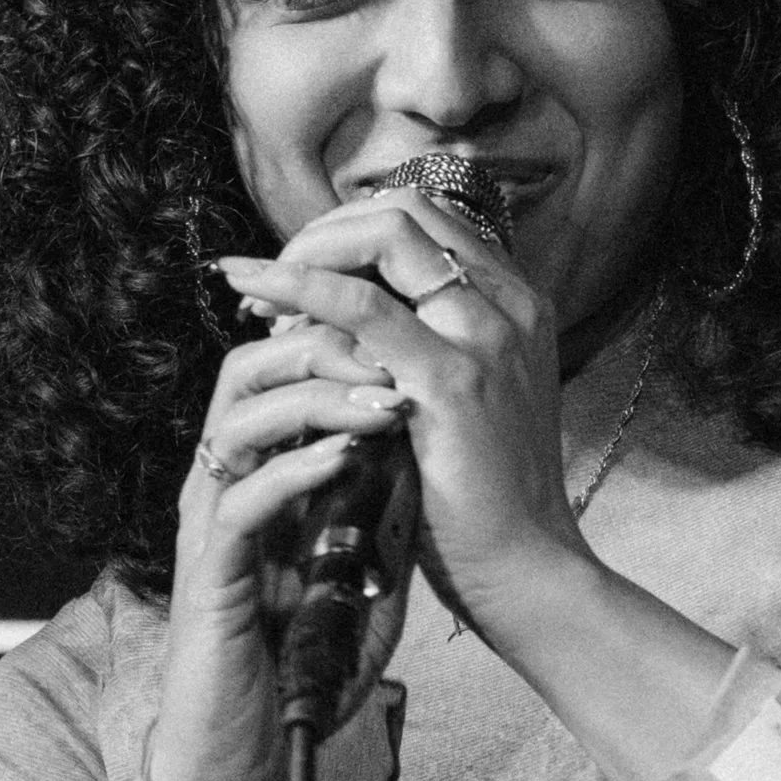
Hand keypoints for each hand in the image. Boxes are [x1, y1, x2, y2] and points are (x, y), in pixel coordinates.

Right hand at [146, 314, 407, 780]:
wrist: (256, 748)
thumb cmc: (308, 658)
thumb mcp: (369, 564)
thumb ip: (389, 504)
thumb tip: (440, 445)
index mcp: (264, 468)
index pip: (284, 367)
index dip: (337, 332)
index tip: (408, 328)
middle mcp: (228, 482)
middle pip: (250, 368)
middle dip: (323, 343)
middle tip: (395, 350)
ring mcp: (212, 525)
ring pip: (236, 420)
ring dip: (315, 399)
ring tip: (384, 401)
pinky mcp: (208, 575)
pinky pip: (239, 502)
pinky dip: (294, 471)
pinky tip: (346, 459)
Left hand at [212, 193, 582, 638]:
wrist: (528, 571)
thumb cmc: (487, 501)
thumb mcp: (471, 403)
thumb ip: (433, 349)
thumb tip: (353, 314)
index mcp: (516, 305)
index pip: (426, 219)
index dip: (352, 230)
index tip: (303, 272)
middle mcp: (509, 305)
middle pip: (404, 209)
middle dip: (324, 231)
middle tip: (270, 278)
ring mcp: (484, 337)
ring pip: (382, 236)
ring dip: (304, 252)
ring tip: (252, 291)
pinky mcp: (451, 380)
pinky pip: (359, 306)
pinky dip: (297, 288)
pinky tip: (255, 296)